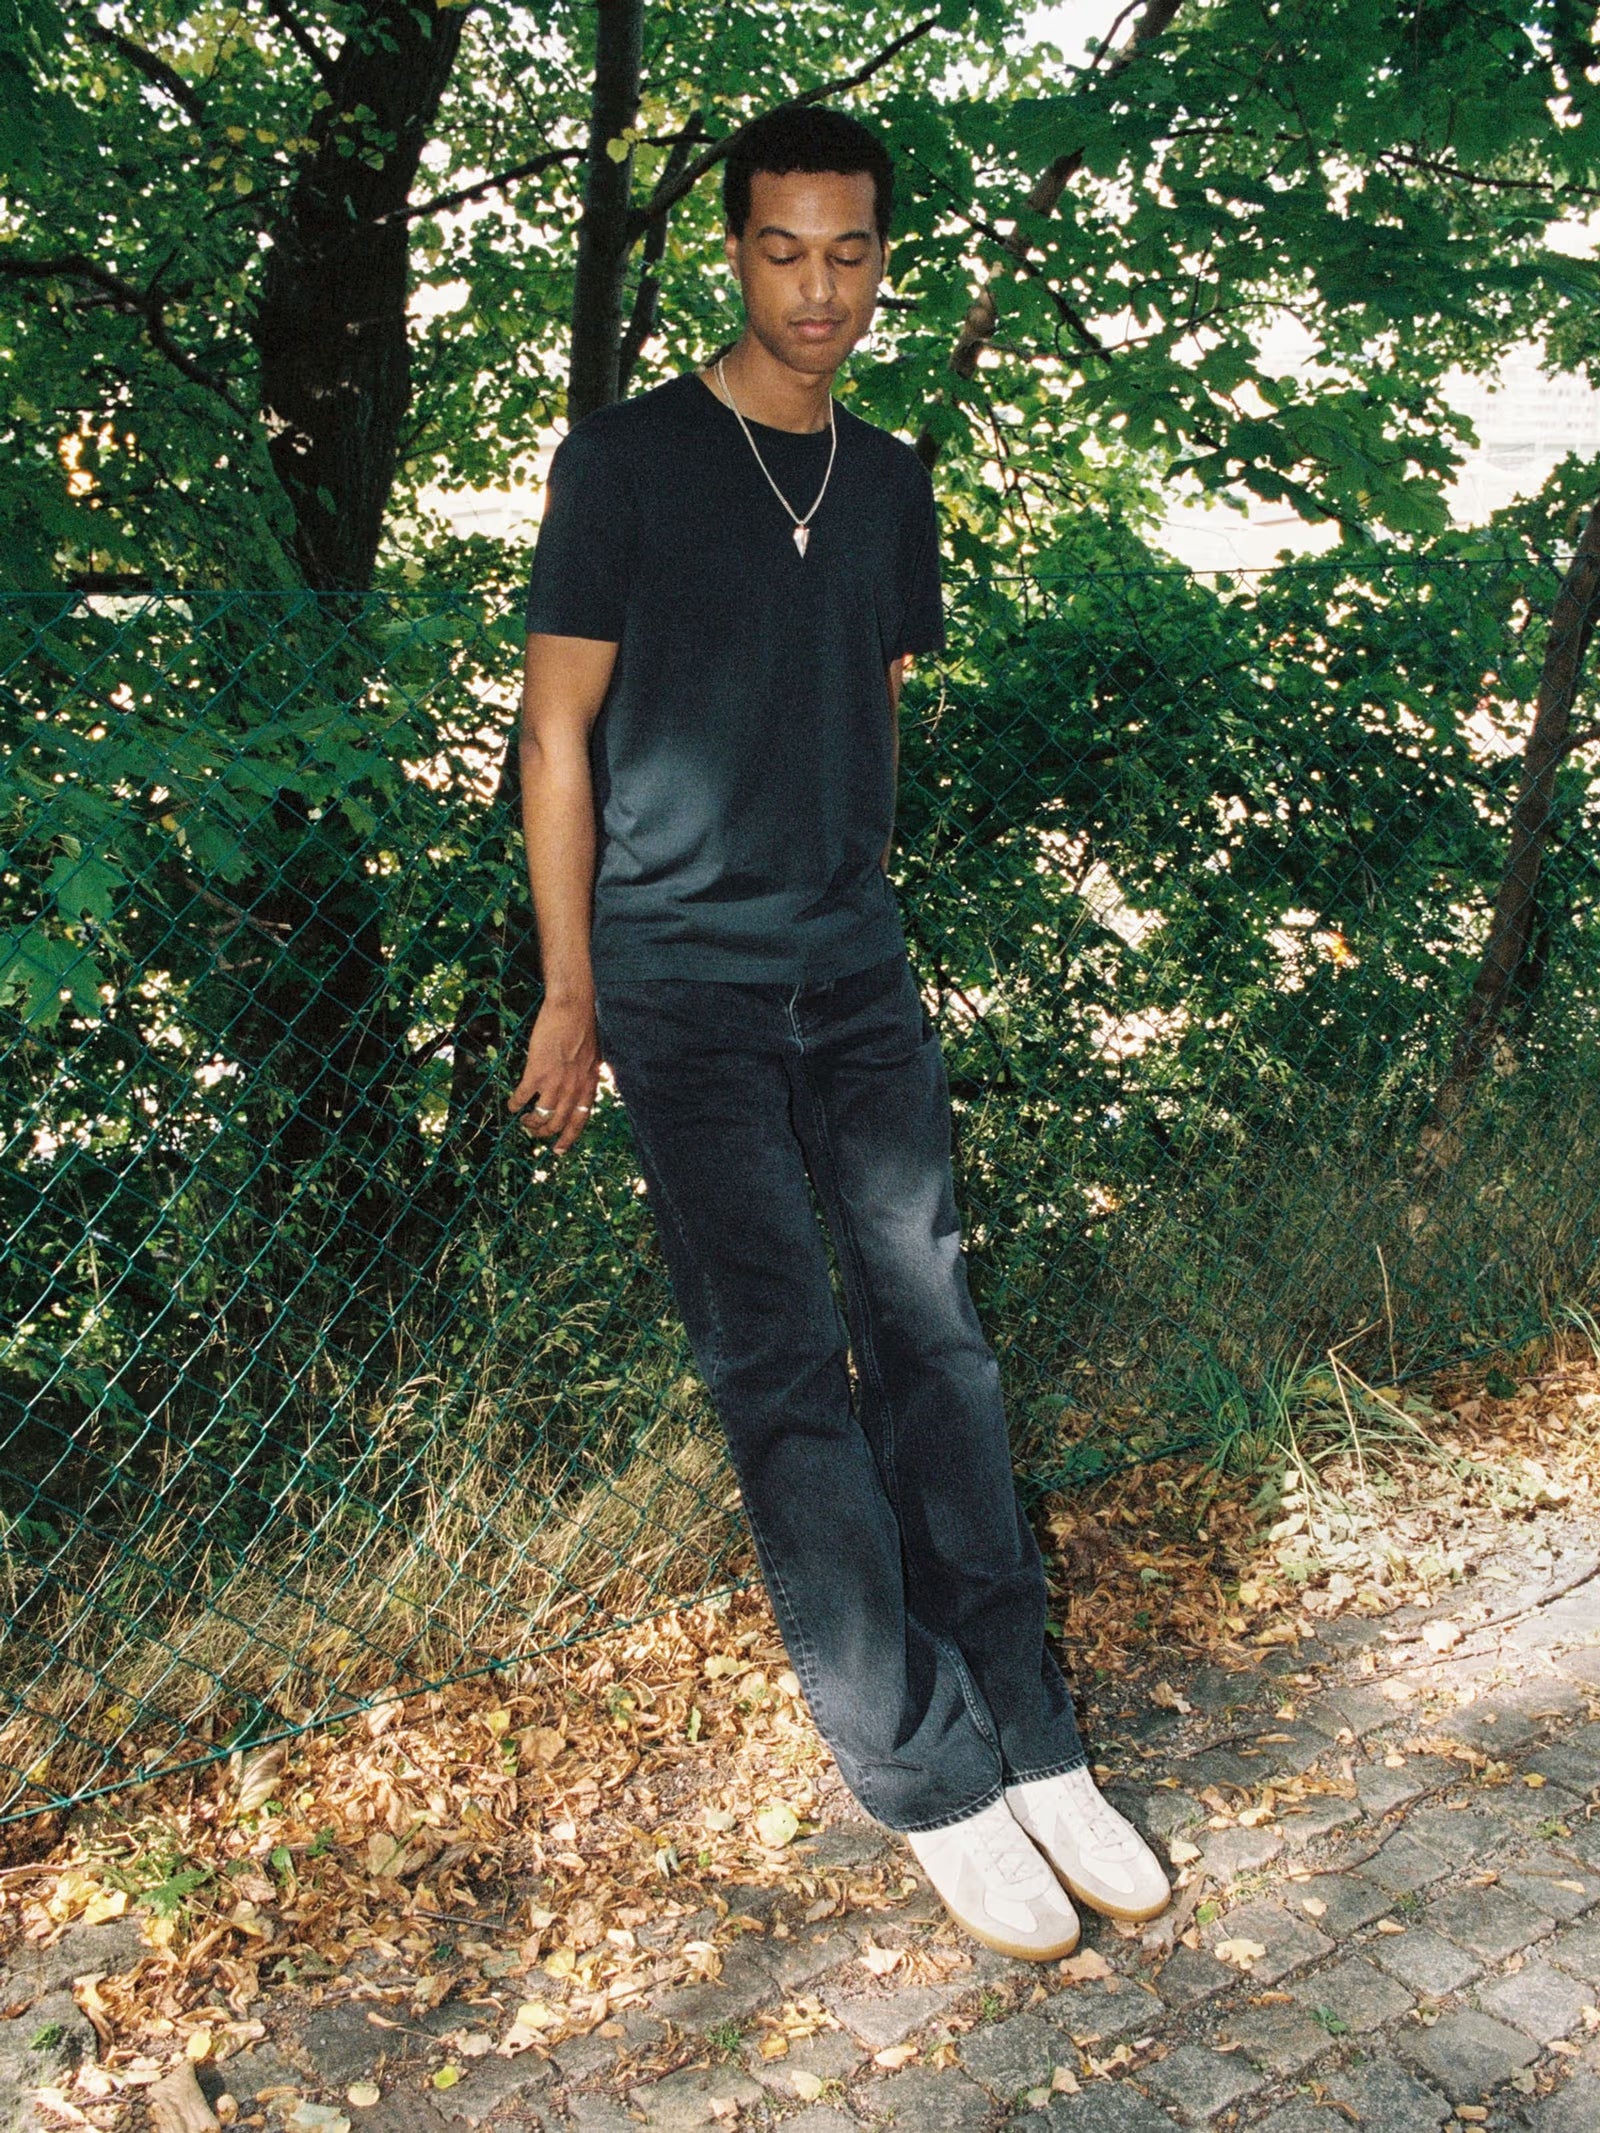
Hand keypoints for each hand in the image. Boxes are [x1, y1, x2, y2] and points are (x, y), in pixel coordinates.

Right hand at [509, 997, 600, 1153]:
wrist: (573, 1009)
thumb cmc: (583, 1028)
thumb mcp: (592, 1058)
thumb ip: (584, 1077)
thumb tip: (577, 1088)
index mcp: (588, 1086)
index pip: (580, 1121)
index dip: (568, 1139)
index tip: (559, 1150)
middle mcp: (573, 1089)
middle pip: (557, 1124)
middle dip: (543, 1132)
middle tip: (534, 1131)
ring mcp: (555, 1083)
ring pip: (540, 1117)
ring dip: (530, 1123)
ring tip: (524, 1120)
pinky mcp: (536, 1073)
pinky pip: (522, 1097)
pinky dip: (515, 1104)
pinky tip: (512, 1105)